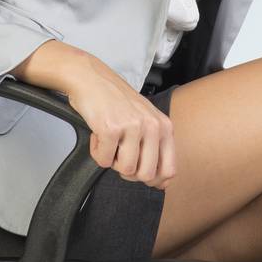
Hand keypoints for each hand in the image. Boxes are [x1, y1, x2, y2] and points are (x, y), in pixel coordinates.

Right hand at [19, 41, 176, 189]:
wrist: (91, 79)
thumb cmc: (117, 102)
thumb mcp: (147, 120)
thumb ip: (156, 147)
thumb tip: (161, 183)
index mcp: (164, 127)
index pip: (169, 170)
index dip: (154, 181)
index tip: (139, 173)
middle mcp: (153, 127)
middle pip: (146, 175)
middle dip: (129, 171)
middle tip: (119, 154)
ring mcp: (133, 127)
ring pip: (125, 169)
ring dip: (112, 160)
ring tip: (109, 141)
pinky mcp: (111, 129)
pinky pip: (103, 161)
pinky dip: (96, 152)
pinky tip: (98, 135)